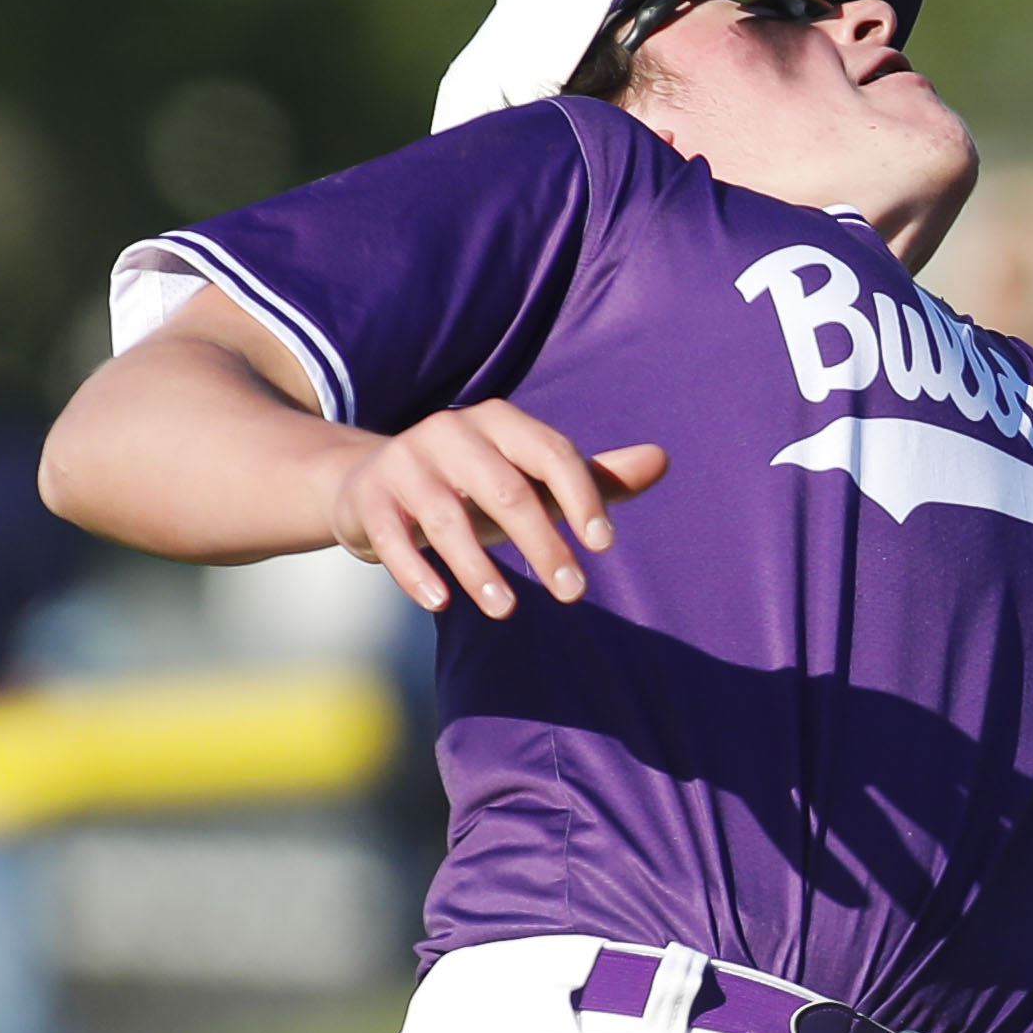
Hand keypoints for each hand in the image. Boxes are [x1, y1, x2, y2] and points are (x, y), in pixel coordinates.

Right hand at [330, 400, 668, 617]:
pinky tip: (442, 603)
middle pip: (506, 490)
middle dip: (543, 544)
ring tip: (508, 610)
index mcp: (501, 422)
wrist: (373, 483)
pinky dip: (417, 572)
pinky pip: (394, 538)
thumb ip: (593, 477)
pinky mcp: (369, 500)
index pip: (552, 454)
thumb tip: (663, 460)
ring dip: (479, 568)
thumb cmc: (475, 486)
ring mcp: (406, 464)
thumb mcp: (532, 479)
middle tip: (574, 594)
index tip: (603, 546)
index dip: (581, 498)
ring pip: (447, 518)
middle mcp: (452, 433)